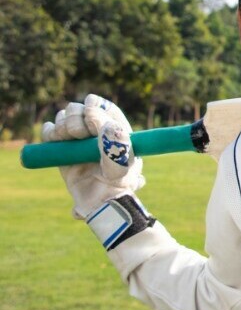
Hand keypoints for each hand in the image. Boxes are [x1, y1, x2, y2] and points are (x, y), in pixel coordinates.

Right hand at [42, 94, 144, 218]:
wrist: (100, 203)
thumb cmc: (117, 184)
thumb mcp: (121, 161)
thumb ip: (112, 138)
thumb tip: (92, 112)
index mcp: (117, 130)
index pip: (105, 108)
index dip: (96, 106)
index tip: (89, 112)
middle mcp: (98, 132)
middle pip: (82, 109)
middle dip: (77, 118)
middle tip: (79, 135)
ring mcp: (79, 139)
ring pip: (65, 116)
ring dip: (64, 125)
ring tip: (69, 140)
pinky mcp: (62, 148)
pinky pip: (50, 130)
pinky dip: (50, 131)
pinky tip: (57, 140)